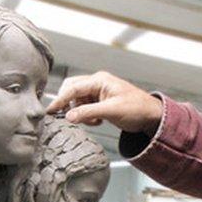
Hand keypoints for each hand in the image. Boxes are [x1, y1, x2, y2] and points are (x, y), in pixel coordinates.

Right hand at [46, 71, 162, 133]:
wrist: (151, 116)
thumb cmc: (137, 108)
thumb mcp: (111, 111)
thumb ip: (88, 113)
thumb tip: (68, 117)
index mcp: (100, 80)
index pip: (73, 88)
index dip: (60, 100)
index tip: (49, 111)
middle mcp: (97, 83)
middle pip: (72, 90)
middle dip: (69, 105)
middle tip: (70, 119)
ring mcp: (98, 92)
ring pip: (77, 100)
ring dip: (80, 112)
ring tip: (93, 121)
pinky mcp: (100, 101)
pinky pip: (84, 107)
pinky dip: (86, 115)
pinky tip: (98, 121)